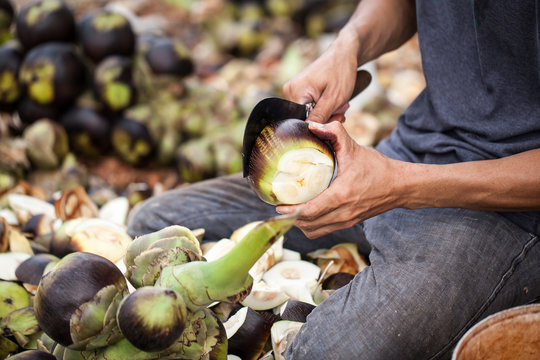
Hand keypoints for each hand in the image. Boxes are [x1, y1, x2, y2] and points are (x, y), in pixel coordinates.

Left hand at [276, 120, 402, 238]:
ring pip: (314, 231)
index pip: (309, 211)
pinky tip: (305, 214)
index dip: (290, 211)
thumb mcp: (354, 147)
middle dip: (290, 217)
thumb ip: (333, 133)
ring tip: (289, 210)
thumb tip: (312, 125)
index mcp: (341, 196)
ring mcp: (346, 221)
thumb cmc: (377, 168)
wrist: (399, 186)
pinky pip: (323, 230)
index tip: (278, 204)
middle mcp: (343, 213)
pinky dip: (311, 226)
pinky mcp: (349, 224)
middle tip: (280, 205)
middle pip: (308, 224)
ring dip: (299, 223)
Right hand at [282, 40, 358, 123]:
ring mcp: (293, 91)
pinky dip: (324, 108)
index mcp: (295, 91)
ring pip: (309, 114)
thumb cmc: (341, 72)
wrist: (344, 53)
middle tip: (341, 109)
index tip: (336, 117)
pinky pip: (310, 108)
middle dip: (325, 118)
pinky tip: (333, 102)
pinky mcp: (299, 92)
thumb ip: (320, 116)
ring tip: (340, 103)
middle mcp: (289, 91)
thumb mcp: (334, 98)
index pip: (302, 120)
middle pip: (305, 118)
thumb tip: (309, 130)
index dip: (319, 123)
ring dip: (327, 113)